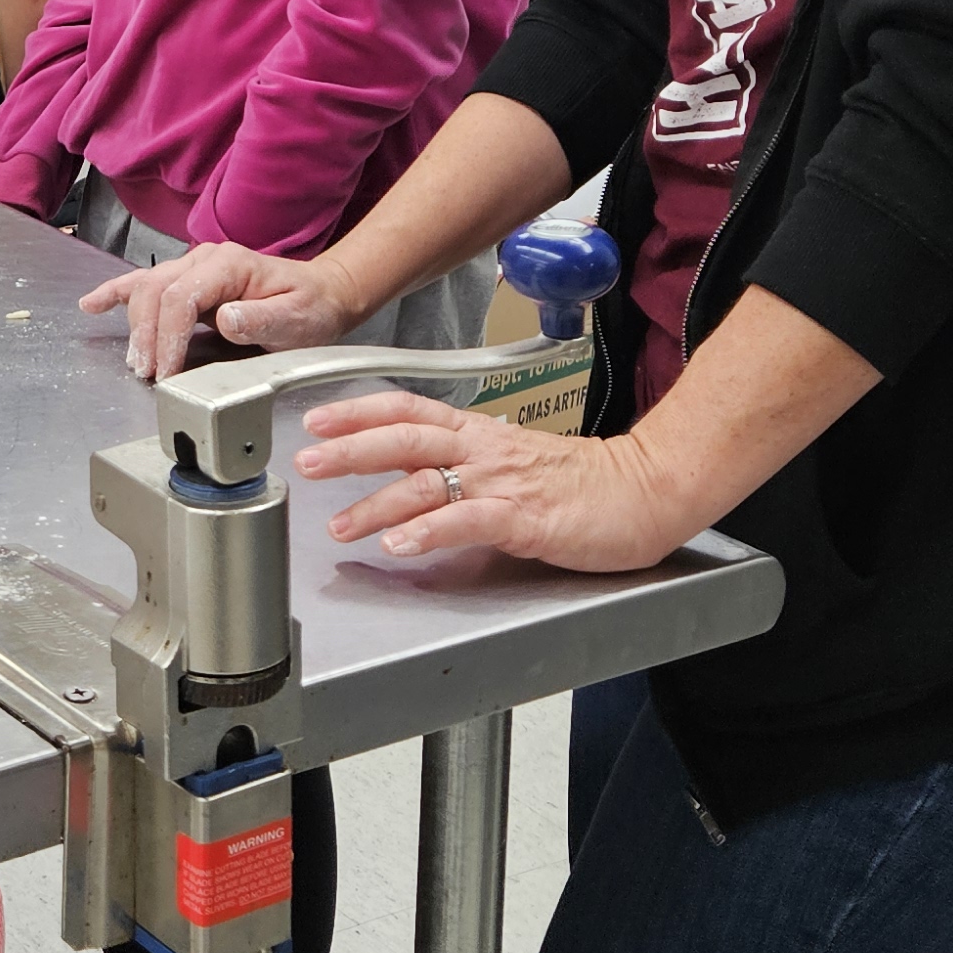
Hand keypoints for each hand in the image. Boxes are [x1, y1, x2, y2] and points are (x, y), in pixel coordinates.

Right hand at [79, 240, 361, 380]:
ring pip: (145, 290)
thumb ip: (263, 318)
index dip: (168, 336)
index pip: (181, 296)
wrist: (321, 295)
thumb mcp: (298, 318)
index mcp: (229, 264)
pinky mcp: (186, 280)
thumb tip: (225, 318)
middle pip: (155, 291)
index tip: (166, 372)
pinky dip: (115, 293)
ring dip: (134, 326)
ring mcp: (192, 267)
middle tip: (147, 374)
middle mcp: (205, 259)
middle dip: (146, 335)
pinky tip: (91, 305)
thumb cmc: (311, 308)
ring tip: (137, 362)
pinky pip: (142, 283)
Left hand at [295, 394, 683, 572]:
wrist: (645, 491)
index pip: (407, 409)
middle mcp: (483, 450)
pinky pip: (467, 519)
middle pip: (405, 437)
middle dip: (350, 448)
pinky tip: (401, 544)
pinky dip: (429, 531)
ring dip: (376, 503)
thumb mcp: (510, 461)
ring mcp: (503, 482)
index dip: (359, 411)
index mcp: (478, 433)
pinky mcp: (525, 517)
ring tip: (340, 523)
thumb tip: (408, 477)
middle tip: (307, 460)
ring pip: (426, 481)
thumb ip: (461, 466)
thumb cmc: (581, 483)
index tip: (316, 418)